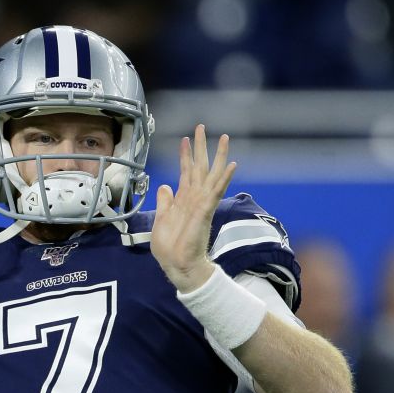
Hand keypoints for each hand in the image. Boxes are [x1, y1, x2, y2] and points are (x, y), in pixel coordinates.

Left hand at [150, 125, 236, 291]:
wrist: (178, 265)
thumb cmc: (170, 247)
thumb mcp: (161, 220)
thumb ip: (165, 202)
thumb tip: (165, 186)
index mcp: (184, 200)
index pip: (186, 173)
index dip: (185, 156)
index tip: (184, 139)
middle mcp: (195, 198)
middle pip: (200, 168)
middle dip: (201, 147)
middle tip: (201, 126)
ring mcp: (202, 204)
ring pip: (212, 175)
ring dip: (219, 156)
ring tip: (225, 138)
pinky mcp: (206, 211)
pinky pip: (216, 191)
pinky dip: (224, 178)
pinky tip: (232, 165)